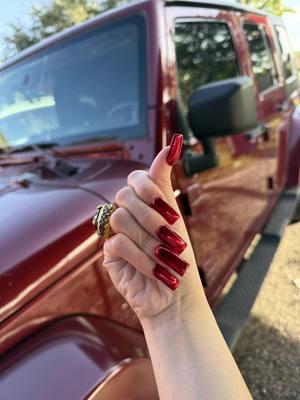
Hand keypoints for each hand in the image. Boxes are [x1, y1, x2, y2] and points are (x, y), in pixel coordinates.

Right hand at [103, 134, 204, 319]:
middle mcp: (129, 213)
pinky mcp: (109, 252)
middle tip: (171, 238)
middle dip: (152, 218)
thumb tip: (174, 143)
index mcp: (145, 202)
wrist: (175, 293)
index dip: (149, 188)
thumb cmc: (179, 255)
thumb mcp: (174, 216)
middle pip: (126, 196)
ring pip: (121, 218)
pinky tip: (154, 269)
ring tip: (166, 257)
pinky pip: (117, 242)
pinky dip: (141, 256)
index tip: (167, 208)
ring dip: (149, 240)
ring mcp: (116, 231)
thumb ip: (164, 182)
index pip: (137, 178)